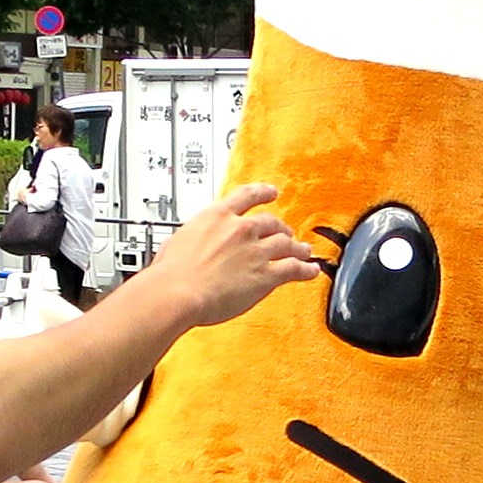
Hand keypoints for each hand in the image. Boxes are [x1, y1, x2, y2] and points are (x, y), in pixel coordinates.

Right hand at [143, 182, 317, 326]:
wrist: (177, 291)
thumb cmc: (171, 272)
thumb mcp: (179, 240)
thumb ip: (196, 238)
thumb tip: (193, 243)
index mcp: (218, 216)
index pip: (247, 196)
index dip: (263, 192)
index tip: (271, 192)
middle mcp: (241, 229)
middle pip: (271, 222)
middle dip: (281, 228)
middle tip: (285, 232)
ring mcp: (256, 251)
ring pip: (286, 244)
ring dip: (297, 248)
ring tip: (304, 251)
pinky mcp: (266, 275)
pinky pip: (293, 269)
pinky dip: (305, 270)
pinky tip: (311, 270)